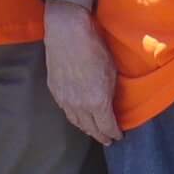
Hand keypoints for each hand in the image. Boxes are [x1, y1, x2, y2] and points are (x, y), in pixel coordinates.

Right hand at [44, 1, 121, 145]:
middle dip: (100, 135)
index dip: (113, 133)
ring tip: (93, 132)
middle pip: (90, 128)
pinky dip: (74, 117)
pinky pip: (66, 111)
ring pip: (76, 122)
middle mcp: (79, 105)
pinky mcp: (54, 90)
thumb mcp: (112, 72)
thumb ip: (110, 92)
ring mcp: (64, 99)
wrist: (68, 33)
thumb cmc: (95, 48)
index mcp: (97, 102)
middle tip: (107, 140)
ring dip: (86, 129)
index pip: (106, 126)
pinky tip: (78, 117)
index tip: (118, 137)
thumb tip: (110, 103)